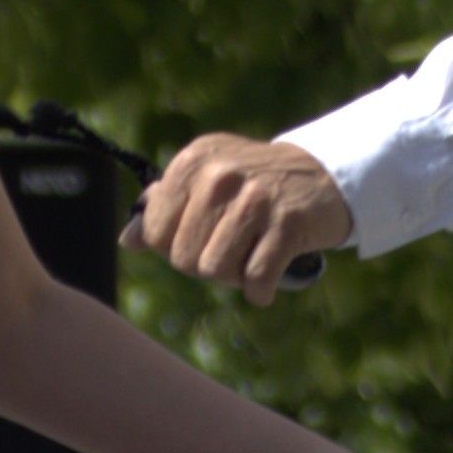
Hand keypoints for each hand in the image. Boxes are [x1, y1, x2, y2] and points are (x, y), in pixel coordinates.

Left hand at [125, 136, 355, 303]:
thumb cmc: (254, 184)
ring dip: (233, 277)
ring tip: (250, 256)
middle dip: (205, 264)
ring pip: (215, 271)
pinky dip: (260, 291)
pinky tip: (267, 280)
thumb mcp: (206, 180)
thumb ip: (165, 206)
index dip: (174, 247)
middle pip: (183, 257)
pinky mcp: (287, 224)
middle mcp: (221, 174)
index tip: (201, 238)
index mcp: (194, 160)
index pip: (155, 231)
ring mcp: (255, 198)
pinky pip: (255, 280)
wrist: (324, 175)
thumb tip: (129, 240)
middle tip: (232, 248)